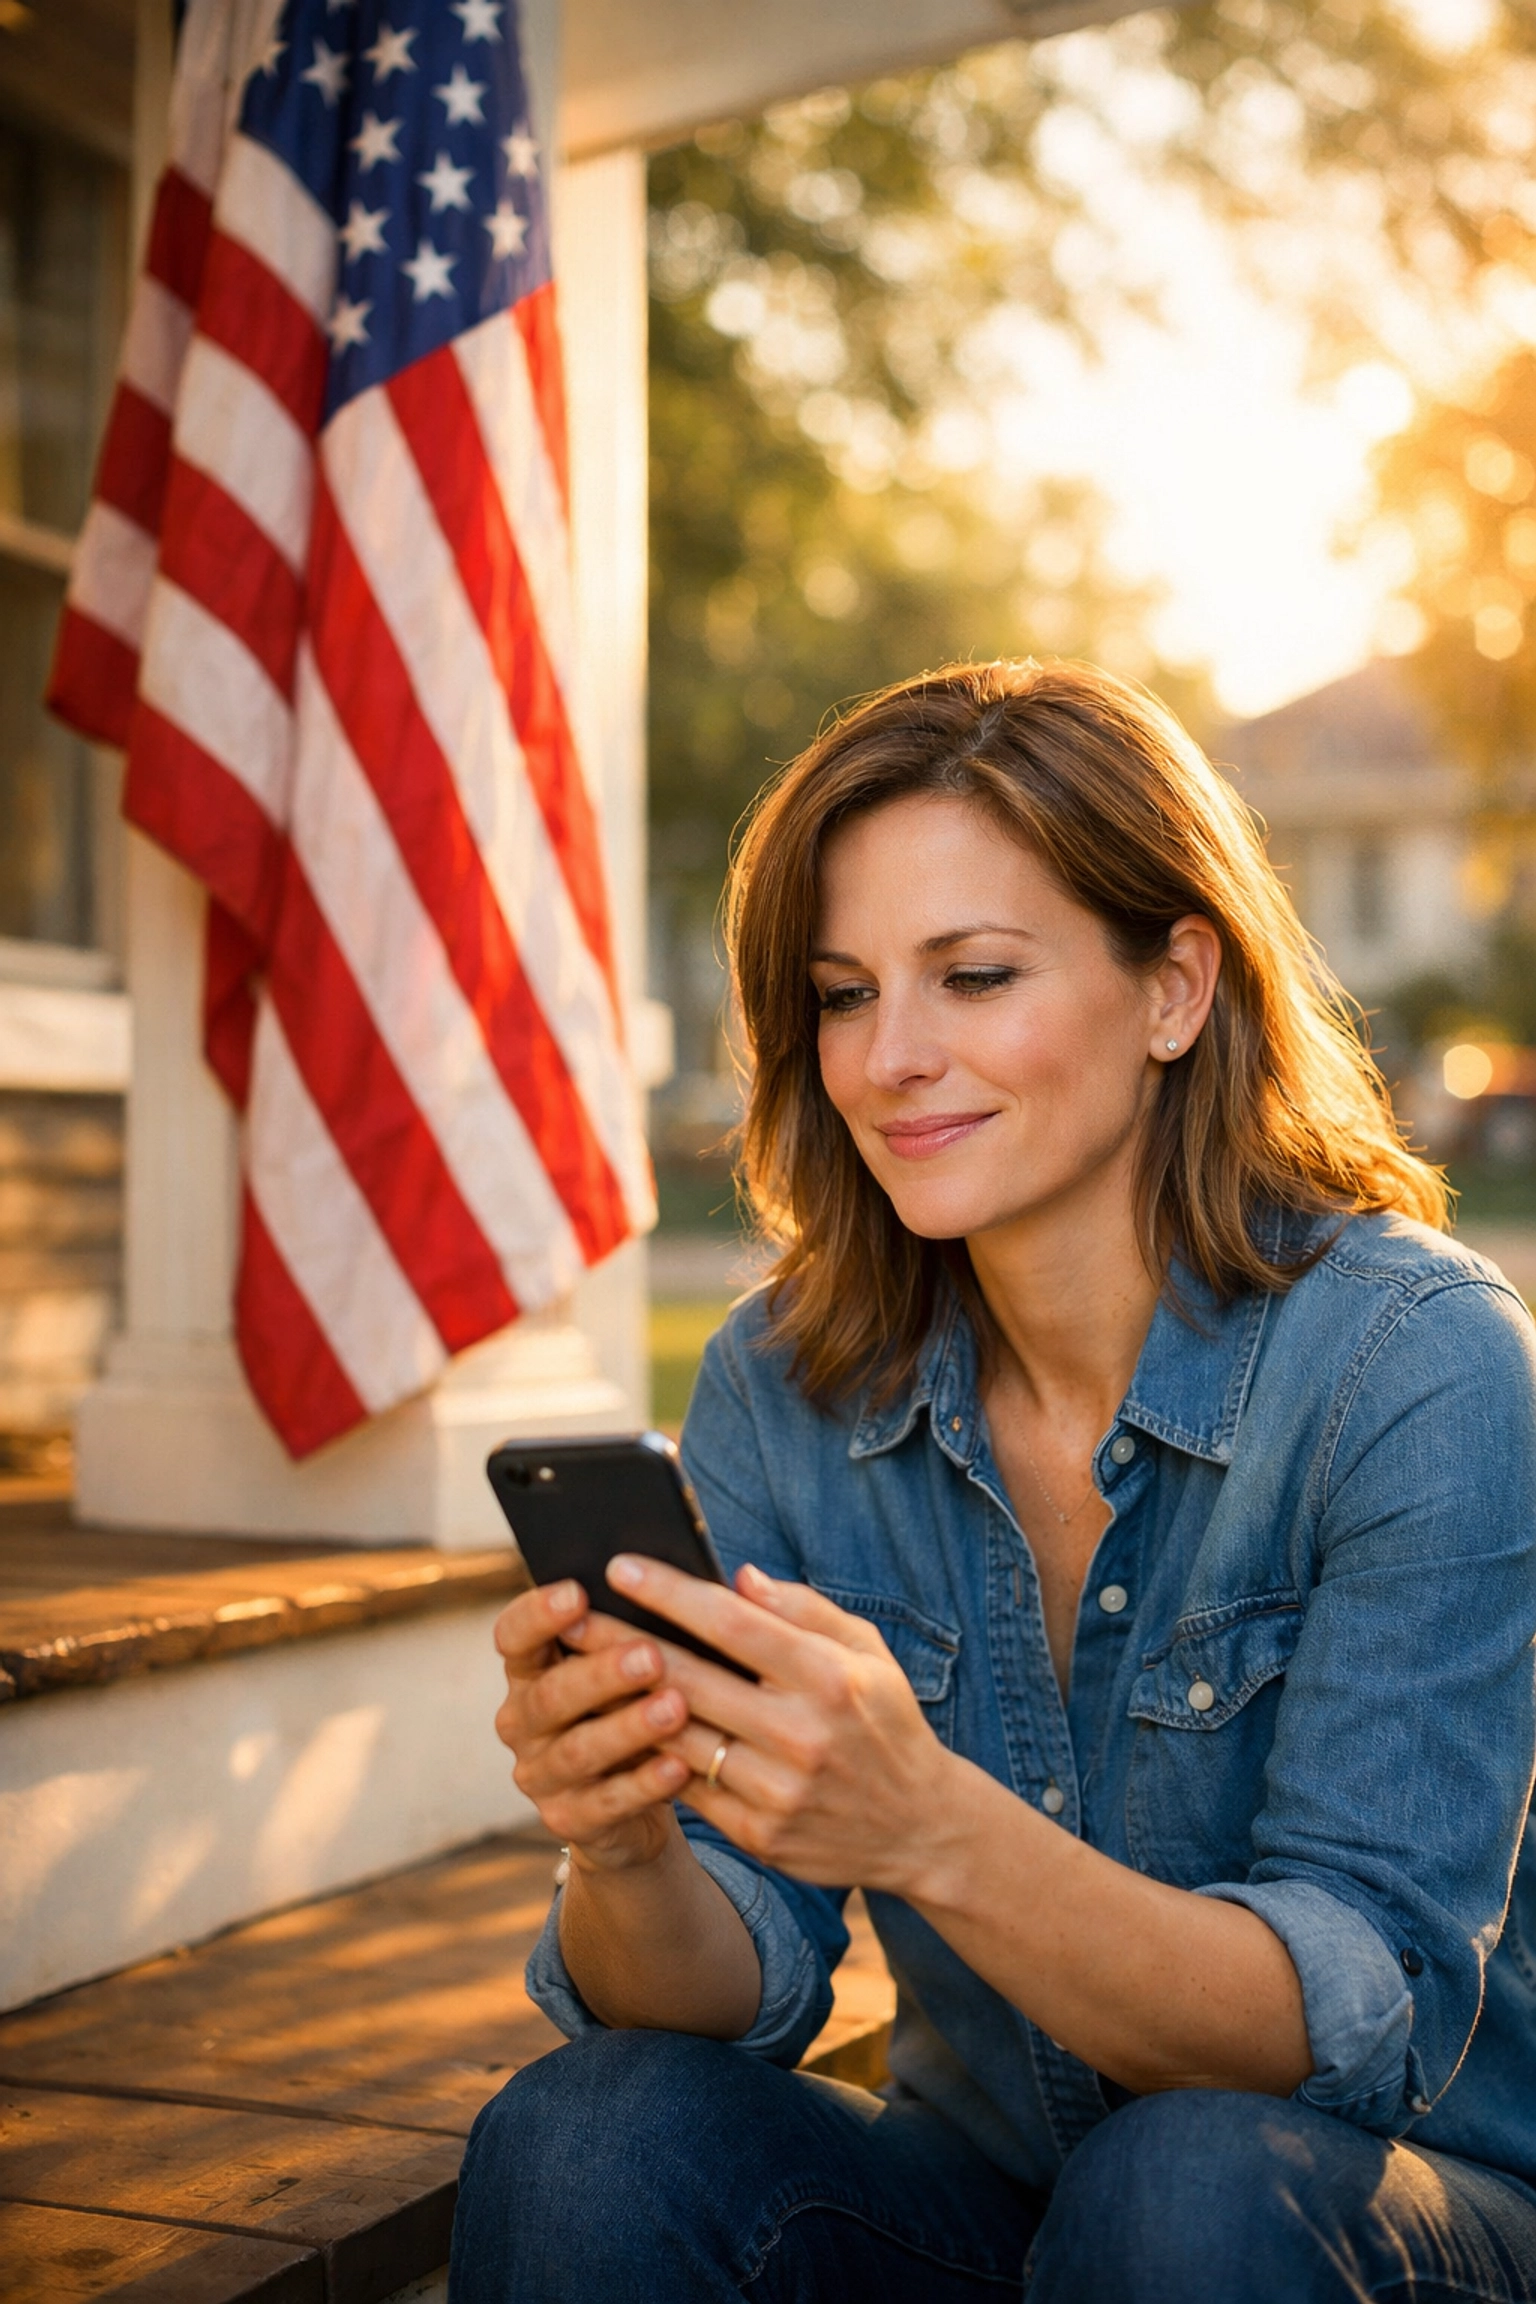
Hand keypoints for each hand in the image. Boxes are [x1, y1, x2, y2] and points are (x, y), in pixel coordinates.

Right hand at [492, 1579, 692, 1870]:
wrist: (636, 1802)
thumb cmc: (635, 1706)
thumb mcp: (629, 1670)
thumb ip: (640, 1629)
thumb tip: (697, 1582)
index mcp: (530, 1670)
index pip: (514, 1636)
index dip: (539, 1614)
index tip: (578, 1592)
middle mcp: (522, 1721)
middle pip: (552, 1694)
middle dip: (602, 1673)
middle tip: (651, 1654)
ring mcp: (540, 1774)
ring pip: (579, 1750)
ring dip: (629, 1728)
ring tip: (676, 1708)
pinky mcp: (568, 1820)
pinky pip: (607, 1802)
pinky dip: (645, 1784)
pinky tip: (680, 1766)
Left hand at [603, 1553, 958, 1895]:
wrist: (922, 1828)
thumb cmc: (886, 1723)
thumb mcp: (868, 1653)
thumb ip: (804, 1610)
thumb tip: (738, 1576)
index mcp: (829, 1677)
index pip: (731, 1623)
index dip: (669, 1592)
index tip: (619, 1565)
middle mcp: (802, 1734)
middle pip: (688, 1679)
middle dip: (619, 1643)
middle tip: (569, 1615)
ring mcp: (779, 1791)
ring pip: (677, 1738)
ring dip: (621, 1704)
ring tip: (577, 1670)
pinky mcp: (761, 1835)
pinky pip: (689, 1788)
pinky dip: (650, 1756)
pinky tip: (617, 1728)